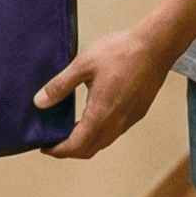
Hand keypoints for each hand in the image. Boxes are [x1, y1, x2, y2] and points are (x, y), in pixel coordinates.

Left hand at [34, 23, 171, 161]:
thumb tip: (40, 102)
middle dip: (70, 150)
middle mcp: (117, 122)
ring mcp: (130, 119)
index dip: (59, 151)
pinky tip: (93, 117)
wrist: (155, 46)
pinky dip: (100, 133)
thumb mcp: (83, 64)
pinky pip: (115, 132)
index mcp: (101, 113)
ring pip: (104, 142)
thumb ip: (60, 86)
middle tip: (54, 142)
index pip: (77, 145)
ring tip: (70, 130)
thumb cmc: (122, 52)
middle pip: (90, 150)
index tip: (46, 147)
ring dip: (86, 142)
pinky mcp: (138, 112)